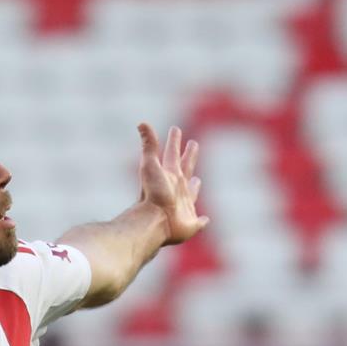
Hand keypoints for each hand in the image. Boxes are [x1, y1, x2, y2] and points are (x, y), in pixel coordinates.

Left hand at [136, 123, 206, 245]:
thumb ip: (148, 144)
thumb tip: (141, 122)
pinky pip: (198, 221)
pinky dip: (202, 221)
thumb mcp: (149, 165)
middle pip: (185, 169)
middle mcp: (176, 189)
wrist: (153, 220)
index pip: (172, 154)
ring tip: (197, 180)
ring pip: (191, 193)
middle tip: (193, 144)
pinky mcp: (189, 223)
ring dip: (194, 186)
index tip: (175, 128)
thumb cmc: (152, 193)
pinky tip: (205, 220)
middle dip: (189, 157)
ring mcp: (183, 206)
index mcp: (169, 176)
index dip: (174, 141)